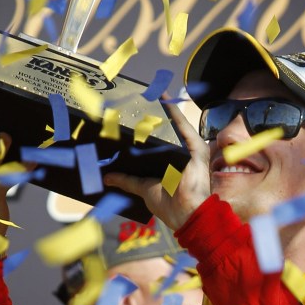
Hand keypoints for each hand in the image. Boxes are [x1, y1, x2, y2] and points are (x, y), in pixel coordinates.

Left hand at [103, 103, 210, 230]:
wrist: (186, 214)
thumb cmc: (171, 206)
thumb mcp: (143, 189)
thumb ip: (127, 181)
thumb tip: (107, 178)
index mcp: (171, 163)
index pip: (157, 142)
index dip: (145, 128)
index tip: (131, 114)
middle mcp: (182, 155)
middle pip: (165, 131)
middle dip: (152, 115)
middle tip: (136, 98)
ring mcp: (190, 150)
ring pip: (174, 125)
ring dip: (162, 108)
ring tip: (148, 91)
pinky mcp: (197, 148)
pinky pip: (184, 125)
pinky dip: (173, 111)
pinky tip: (163, 97)